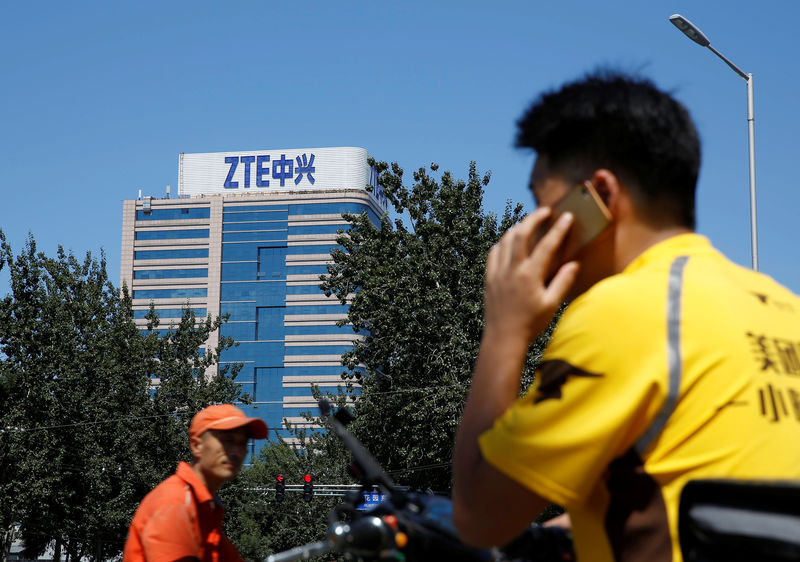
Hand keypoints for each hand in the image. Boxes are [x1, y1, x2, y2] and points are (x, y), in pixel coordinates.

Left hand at [483, 208, 578, 345]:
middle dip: (534, 218)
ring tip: (528, 224)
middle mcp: (512, 269)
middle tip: (545, 211)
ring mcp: (497, 272)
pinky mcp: (488, 277)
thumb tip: (574, 263)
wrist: (503, 337)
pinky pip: (493, 252)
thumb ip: (563, 282)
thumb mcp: (551, 305)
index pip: (546, 244)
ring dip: (517, 227)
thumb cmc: (530, 324)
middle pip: (521, 233)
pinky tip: (509, 242)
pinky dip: (502, 242)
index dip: (558, 228)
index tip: (567, 217)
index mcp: (530, 275)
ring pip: (504, 239)